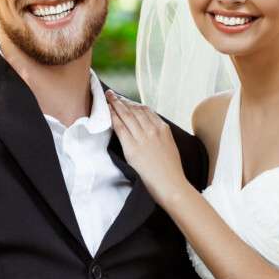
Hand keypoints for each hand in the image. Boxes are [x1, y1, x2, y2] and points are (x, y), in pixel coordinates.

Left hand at [106, 90, 191, 204]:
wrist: (171, 184)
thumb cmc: (171, 171)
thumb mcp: (170, 147)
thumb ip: (161, 137)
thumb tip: (152, 133)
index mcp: (164, 129)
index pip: (146, 111)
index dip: (133, 103)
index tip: (126, 100)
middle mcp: (153, 130)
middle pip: (135, 110)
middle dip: (122, 100)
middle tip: (112, 94)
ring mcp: (143, 137)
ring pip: (126, 115)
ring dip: (115, 104)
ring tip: (107, 98)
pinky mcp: (132, 147)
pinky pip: (120, 127)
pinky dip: (113, 117)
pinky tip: (107, 111)